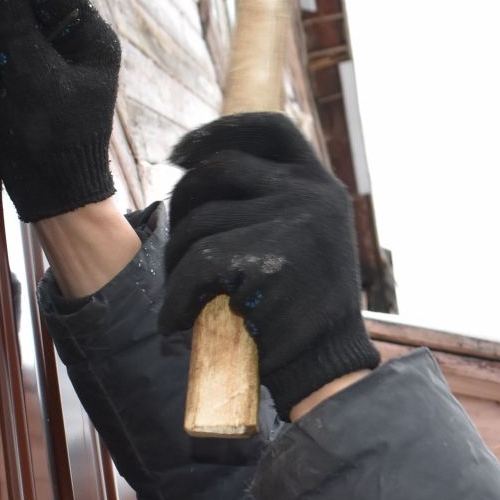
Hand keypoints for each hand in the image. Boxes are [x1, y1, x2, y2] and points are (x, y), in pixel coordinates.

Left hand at [158, 112, 379, 416]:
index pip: (270, 130)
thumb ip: (274, 204)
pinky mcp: (270, 260)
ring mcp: (294, 223)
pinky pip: (197, 264)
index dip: (219, 132)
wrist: (327, 370)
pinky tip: (175, 321)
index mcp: (322, 186)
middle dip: (180, 205)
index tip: (181, 154)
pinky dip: (175, 296)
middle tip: (172, 248)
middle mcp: (313, 194)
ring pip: (200, 221)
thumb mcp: (307, 240)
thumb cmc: (303, 315)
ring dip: (174, 261)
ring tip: (180, 296)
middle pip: (218, 169)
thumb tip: (203, 170)